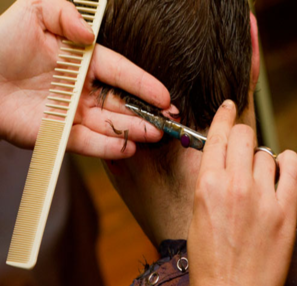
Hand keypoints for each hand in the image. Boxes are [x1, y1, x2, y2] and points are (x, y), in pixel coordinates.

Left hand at [0, 0, 169, 158]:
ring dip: (133, 132)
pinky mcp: (60, 135)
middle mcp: (84, 90)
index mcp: (84, 63)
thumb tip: (90, 32)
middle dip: (146, 114)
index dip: (144, 85)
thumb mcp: (35, 13)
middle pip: (122, 104)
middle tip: (168, 122)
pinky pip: (88, 143)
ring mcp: (74, 114)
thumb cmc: (1, 43)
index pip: (121, 74)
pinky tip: (128, 149)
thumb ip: (65, 12)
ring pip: (110, 126)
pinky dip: (108, 147)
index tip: (165, 97)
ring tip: (154, 136)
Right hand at [188, 100, 296, 285]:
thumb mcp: (197, 210)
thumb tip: (222, 158)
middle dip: (241, 133)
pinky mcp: (286, 211)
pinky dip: (286, 162)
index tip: (229, 107)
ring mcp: (263, 197)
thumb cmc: (209, 256)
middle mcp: (235, 185)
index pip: (218, 136)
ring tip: (255, 174)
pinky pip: (291, 168)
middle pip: (243, 136)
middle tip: (240, 140)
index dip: (224, 116)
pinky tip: (279, 168)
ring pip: (266, 152)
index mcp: (207, 184)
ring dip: (259, 157)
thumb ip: (210, 178)